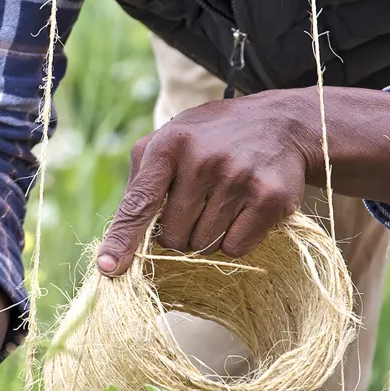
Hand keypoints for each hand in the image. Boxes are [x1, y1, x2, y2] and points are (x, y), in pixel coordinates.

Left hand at [97, 94, 312, 274]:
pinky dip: (234, 241)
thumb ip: (142, 179)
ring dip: (206, 237)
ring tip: (220, 204)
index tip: (108, 267)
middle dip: (178, 233)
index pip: (139, 202)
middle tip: (196, 205)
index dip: (122, 237)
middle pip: (172, 236)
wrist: (281, 123)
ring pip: (203, 246)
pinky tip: (242, 212)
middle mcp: (203, 160)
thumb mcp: (170, 139)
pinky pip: (235, 249)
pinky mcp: (269, 198)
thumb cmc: (213, 138)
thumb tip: (120, 236)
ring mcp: (238, 179)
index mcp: (170, 145)